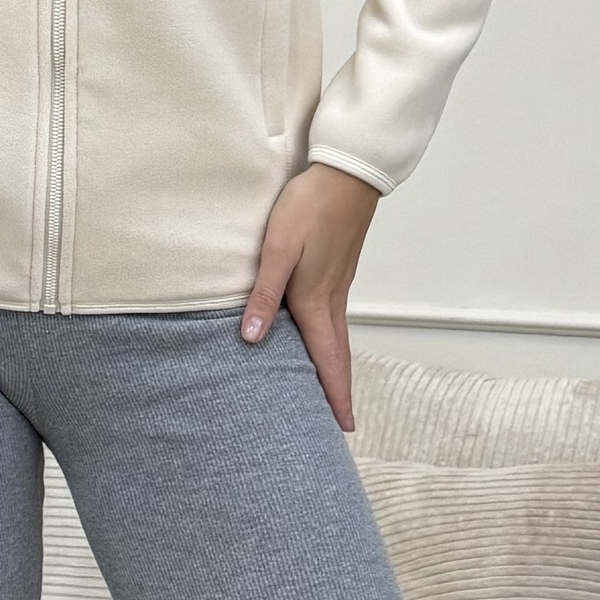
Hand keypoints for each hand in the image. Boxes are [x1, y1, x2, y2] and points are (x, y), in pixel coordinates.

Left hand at [240, 163, 380, 429]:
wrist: (347, 172)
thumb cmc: (310, 205)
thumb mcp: (279, 248)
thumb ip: (264, 293)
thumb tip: (252, 338)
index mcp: (316, 299)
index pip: (328, 359)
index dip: (334, 395)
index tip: (343, 427)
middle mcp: (332, 297)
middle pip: (339, 355)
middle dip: (339, 390)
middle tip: (341, 422)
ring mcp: (339, 283)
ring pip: (338, 336)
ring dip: (336, 367)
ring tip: (331, 390)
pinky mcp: (338, 269)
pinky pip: (335, 316)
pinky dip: (333, 340)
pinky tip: (322, 338)